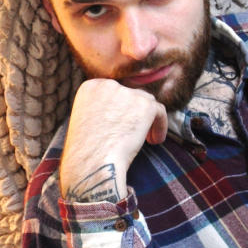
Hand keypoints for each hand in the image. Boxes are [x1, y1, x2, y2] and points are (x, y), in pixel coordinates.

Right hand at [60, 79, 167, 200]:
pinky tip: (155, 141)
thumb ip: (102, 110)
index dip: (122, 109)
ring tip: (146, 139)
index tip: (122, 126)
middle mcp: (108, 85)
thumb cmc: (87, 151)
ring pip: (146, 102)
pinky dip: (160, 126)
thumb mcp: (86, 122)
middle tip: (134, 134)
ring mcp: (127, 93)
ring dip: (148, 120)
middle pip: (131, 95)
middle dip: (135, 114)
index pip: (115, 92)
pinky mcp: (145, 105)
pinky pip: (160, 111)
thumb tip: (122, 112)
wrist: (93, 162)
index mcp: (91, 87)